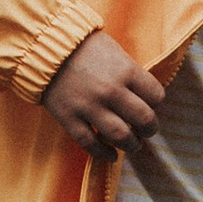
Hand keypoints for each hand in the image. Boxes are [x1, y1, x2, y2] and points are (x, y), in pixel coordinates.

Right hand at [43, 28, 164, 160]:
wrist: (46, 47)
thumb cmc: (84, 46)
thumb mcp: (115, 52)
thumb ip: (130, 74)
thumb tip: (145, 97)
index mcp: (126, 70)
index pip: (156, 96)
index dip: (156, 104)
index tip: (150, 106)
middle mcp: (111, 90)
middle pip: (144, 120)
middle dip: (150, 129)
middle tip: (146, 131)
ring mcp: (89, 106)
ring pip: (121, 136)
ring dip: (131, 145)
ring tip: (132, 144)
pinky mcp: (69, 118)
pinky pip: (91, 144)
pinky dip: (104, 153)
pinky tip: (111, 155)